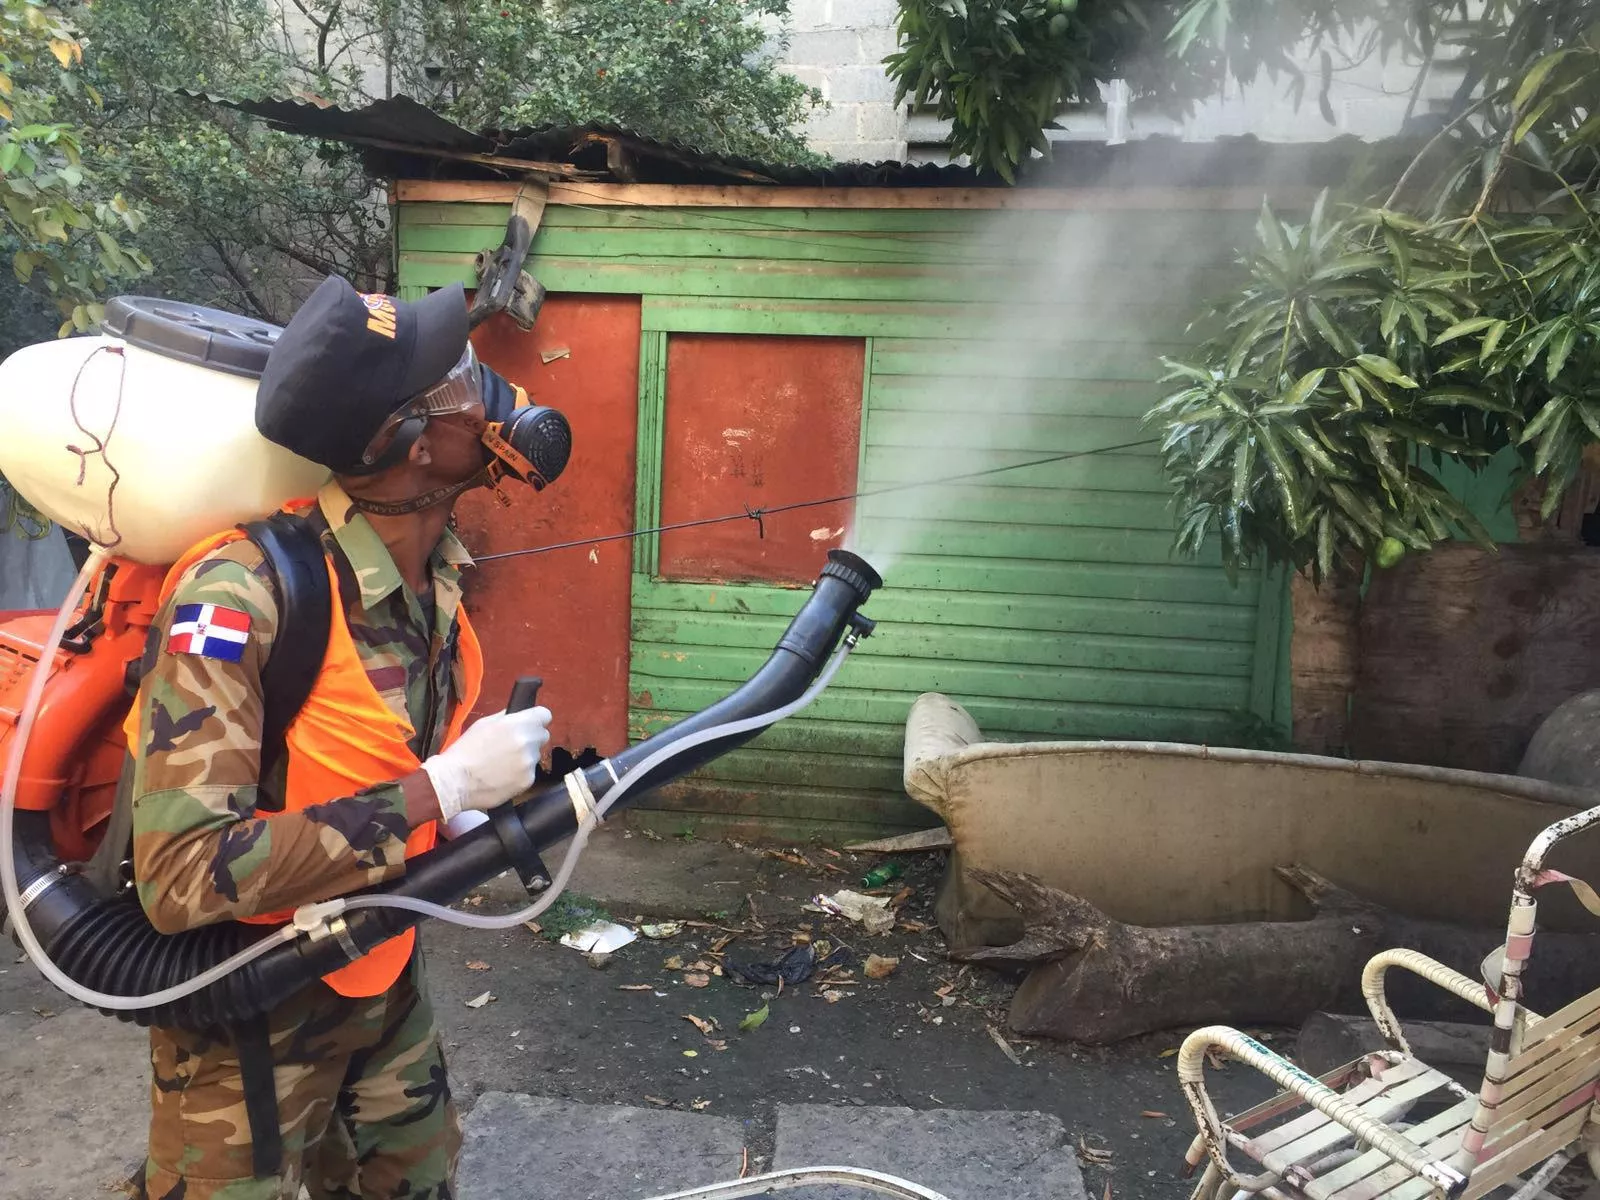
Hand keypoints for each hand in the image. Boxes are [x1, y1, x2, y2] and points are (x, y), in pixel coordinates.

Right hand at [420, 706, 550, 821]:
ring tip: (503, 763)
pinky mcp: (528, 781)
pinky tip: (503, 776)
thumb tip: (518, 715)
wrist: (455, 781)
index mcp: (517, 724)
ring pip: (536, 755)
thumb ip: (506, 717)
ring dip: (525, 756)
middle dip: (531, 737)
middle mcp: (528, 742)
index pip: (545, 715)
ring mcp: (529, 763)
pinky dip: (520, 773)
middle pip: (543, 735)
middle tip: (513, 745)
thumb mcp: (483, 724)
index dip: (537, 718)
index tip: (530, 723)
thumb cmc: (465, 751)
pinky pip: (530, 772)